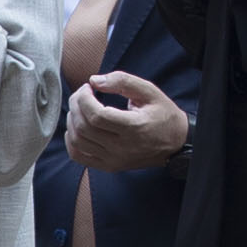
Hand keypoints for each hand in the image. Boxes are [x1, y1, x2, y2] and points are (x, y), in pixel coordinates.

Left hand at [65, 68, 188, 171]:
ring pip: (78, 141)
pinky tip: (77, 127)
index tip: (88, 87)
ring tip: (79, 107)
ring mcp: (114, 159)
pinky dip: (71, 141)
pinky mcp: (109, 166)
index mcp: (133, 128)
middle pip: (84, 127)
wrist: (175, 143)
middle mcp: (122, 147)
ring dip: (72, 120)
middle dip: (76, 105)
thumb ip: (123, 81)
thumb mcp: (149, 91)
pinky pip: (79, 156)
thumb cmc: (163, 115)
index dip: (84, 98)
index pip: (96, 115)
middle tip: (82, 94)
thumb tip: (94, 80)